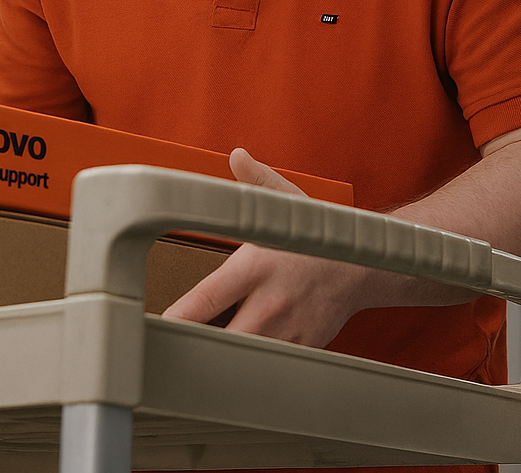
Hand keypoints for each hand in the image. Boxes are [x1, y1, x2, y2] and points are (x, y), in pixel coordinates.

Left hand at [161, 148, 371, 346]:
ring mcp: (287, 330)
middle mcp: (269, 302)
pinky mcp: (302, 347)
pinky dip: (252, 365)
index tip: (155, 324)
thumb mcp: (287, 201)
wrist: (364, 266)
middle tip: (173, 349)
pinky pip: (269, 365)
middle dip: (195, 348)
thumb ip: (256, 180)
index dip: (175, 317)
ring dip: (222, 360)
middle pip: (219, 341)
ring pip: (244, 359)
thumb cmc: (317, 235)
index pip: (204, 300)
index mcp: (256, 266)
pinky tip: (239, 360)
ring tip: (200, 358)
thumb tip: (237, 155)